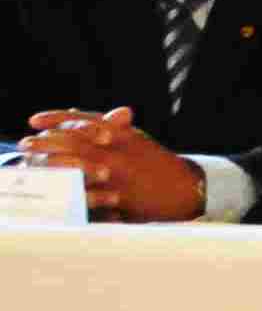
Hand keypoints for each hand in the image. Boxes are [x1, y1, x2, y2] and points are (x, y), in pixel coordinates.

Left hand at [17, 108, 204, 221]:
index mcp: (124, 133)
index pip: (86, 120)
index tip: (34, 120)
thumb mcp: (133, 138)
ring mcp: (121, 174)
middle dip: (48, 142)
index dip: (58, 119)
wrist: (186, 187)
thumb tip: (71, 114)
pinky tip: (53, 194)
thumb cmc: (155, 162)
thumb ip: (104, 126)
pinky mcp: (122, 197)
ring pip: (81, 167)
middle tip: (25, 143)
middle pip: (78, 141)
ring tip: (32, 166)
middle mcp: (121, 151)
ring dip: (53, 165)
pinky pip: (92, 195)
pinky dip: (72, 194)